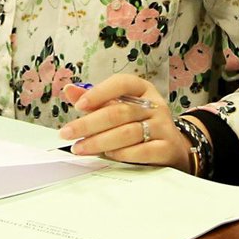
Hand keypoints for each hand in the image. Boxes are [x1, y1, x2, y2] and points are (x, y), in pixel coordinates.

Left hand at [58, 75, 191, 170]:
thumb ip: (95, 99)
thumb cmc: (138, 122)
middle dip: (88, 124)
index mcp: (142, 89)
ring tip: (80, 148)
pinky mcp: (167, 148)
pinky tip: (106, 155)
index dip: (98, 93)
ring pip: (127, 133)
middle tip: (66, 133)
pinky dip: (121, 153)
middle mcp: (155, 105)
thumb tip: (69, 90)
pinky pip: (141, 151)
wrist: (172, 147)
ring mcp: (164, 127)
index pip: (121, 83)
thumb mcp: (120, 105)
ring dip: (98, 141)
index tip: (78, 105)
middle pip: (118, 112)